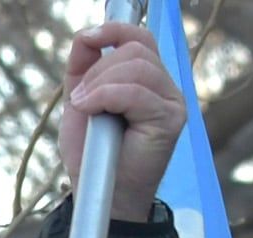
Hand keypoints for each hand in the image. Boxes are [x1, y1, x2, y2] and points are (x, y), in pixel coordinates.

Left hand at [60, 23, 184, 222]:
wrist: (101, 193)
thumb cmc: (93, 154)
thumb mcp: (81, 102)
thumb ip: (83, 68)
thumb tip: (85, 35)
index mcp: (148, 80)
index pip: (140, 38)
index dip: (114, 30)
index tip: (87, 37)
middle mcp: (166, 87)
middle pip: (134, 50)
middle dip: (98, 70)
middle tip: (79, 99)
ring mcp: (173, 102)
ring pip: (136, 66)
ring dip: (99, 84)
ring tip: (84, 108)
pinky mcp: (171, 119)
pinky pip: (136, 91)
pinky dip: (105, 96)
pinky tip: (90, 110)